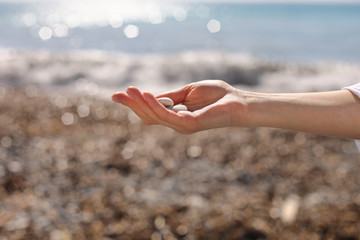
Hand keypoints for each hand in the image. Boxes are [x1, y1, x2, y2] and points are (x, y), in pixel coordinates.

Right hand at [112, 80, 249, 133]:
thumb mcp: (189, 91)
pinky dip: (155, 105)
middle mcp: (177, 123)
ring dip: (140, 104)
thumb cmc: (218, 95)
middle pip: (148, 116)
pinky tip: (146, 95)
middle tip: (116, 94)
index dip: (134, 104)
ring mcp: (182, 125)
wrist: (238, 102)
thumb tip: (150, 96)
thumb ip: (171, 96)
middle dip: (132, 105)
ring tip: (130, 91)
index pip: (151, 112)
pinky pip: (167, 116)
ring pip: (154, 117)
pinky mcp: (189, 124)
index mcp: (176, 115)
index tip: (118, 95)